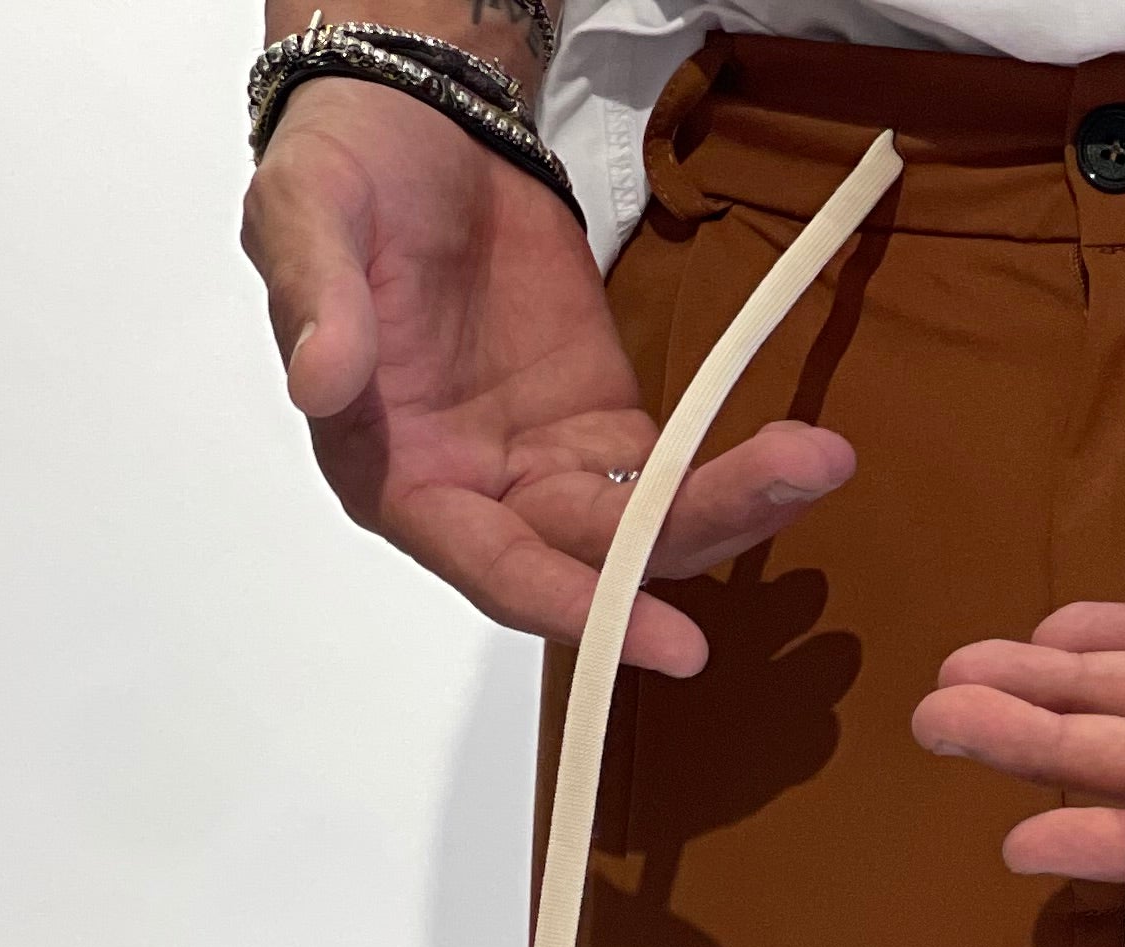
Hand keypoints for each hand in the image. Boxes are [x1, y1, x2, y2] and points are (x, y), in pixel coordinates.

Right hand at [243, 81, 854, 674]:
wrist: (411, 130)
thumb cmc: (344, 176)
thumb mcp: (304, 213)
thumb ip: (317, 299)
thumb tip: (321, 380)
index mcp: (397, 480)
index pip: (496, 570)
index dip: (578, 608)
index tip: (667, 639)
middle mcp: (477, 499)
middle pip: (594, 560)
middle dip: (691, 546)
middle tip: (789, 491)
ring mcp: (547, 471)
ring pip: (647, 530)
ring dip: (735, 507)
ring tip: (820, 462)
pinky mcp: (601, 430)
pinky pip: (674, 476)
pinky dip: (737, 475)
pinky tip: (804, 458)